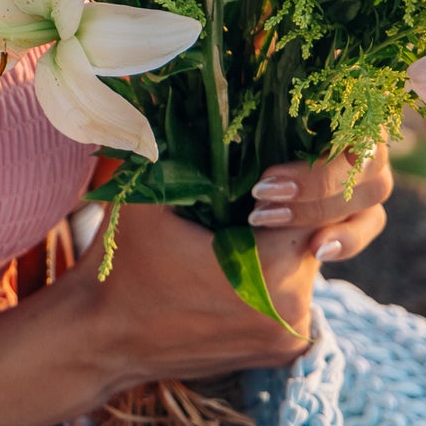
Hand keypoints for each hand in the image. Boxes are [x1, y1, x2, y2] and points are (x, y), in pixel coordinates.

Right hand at [63, 145, 392, 400]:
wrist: (102, 340)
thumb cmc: (121, 259)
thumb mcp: (148, 193)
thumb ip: (179, 141)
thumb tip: (192, 76)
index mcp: (272, 274)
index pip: (320, 203)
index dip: (301, 172)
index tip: (264, 162)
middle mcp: (295, 312)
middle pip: (323, 228)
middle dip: (303, 198)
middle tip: (259, 180)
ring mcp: (292, 336)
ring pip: (312, 255)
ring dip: (292, 228)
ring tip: (251, 206)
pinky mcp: (284, 348)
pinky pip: (299, 286)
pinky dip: (281, 259)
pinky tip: (247, 240)